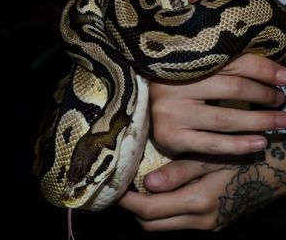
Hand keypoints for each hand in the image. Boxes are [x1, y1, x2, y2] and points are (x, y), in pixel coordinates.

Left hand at [118, 142, 285, 230]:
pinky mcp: (213, 224)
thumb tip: (147, 184)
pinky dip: (163, 213)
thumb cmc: (245, 157)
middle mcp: (201, 221)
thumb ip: (179, 172)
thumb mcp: (212, 158)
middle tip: (123, 189)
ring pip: (163, 227)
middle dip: (133, 211)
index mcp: (198, 203)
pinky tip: (161, 194)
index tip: (114, 189)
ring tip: (137, 190)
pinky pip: (178, 224)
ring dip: (147, 213)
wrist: (278, 172)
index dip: (127, 203)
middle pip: (152, 225)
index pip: (149, 211)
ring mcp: (208, 225)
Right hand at [150, 53, 285, 154]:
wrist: (142, 109)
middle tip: (284, 102)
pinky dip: (238, 146)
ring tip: (282, 123)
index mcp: (184, 63)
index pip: (235, 62)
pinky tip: (259, 143)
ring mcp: (171, 112)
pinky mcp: (169, 137)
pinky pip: (210, 145)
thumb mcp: (196, 71)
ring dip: (260, 122)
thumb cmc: (177, 88)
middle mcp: (176, 86)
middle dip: (266, 96)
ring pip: (225, 118)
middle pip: (233, 88)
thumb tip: (275, 71)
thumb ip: (226, 67)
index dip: (267, 70)